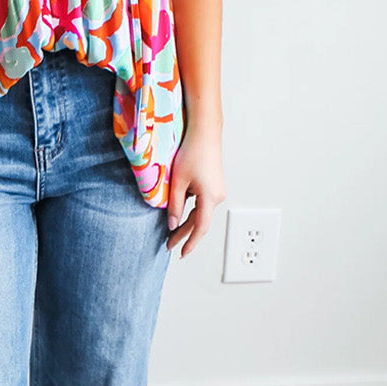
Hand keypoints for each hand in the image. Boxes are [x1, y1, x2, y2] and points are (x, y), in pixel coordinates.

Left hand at [166, 123, 225, 257]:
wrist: (204, 132)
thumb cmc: (192, 152)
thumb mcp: (178, 181)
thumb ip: (175, 205)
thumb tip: (173, 224)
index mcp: (210, 198)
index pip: (199, 228)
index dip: (190, 243)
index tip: (181, 253)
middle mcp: (217, 196)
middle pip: (199, 222)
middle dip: (184, 234)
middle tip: (169, 245)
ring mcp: (217, 191)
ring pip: (200, 213)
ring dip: (186, 222)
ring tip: (171, 232)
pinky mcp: (214, 185)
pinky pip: (202, 203)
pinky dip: (191, 210)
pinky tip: (180, 213)